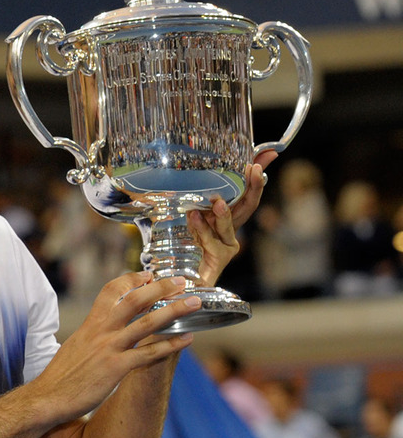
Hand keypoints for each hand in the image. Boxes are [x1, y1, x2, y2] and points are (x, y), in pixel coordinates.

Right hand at [32, 272, 197, 422]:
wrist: (47, 397)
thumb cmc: (59, 377)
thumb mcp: (74, 347)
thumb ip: (90, 336)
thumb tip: (99, 333)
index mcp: (89, 325)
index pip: (110, 291)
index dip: (131, 279)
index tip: (147, 274)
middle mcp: (101, 332)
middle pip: (134, 300)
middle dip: (160, 287)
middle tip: (180, 281)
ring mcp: (109, 349)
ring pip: (147, 323)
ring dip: (174, 310)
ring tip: (194, 302)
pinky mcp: (116, 368)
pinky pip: (149, 354)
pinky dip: (170, 345)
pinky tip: (187, 339)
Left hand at [189, 149, 274, 285]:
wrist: (175, 281)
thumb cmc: (180, 248)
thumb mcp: (187, 215)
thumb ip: (194, 197)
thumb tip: (193, 170)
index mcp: (225, 219)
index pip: (247, 194)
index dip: (256, 177)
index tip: (264, 157)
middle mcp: (230, 232)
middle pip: (247, 206)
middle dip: (253, 187)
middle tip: (252, 169)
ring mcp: (226, 247)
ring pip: (229, 226)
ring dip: (224, 213)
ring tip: (217, 201)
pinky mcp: (217, 261)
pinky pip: (211, 242)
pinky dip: (202, 229)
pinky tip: (194, 216)